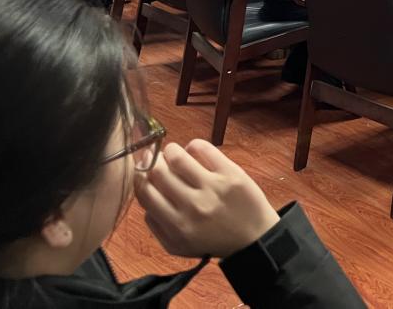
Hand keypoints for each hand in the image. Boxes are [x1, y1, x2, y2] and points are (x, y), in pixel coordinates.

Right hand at [134, 140, 280, 258]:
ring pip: (178, 156)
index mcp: (177, 226)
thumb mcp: (178, 246)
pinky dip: (193, 145)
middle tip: (155, 158)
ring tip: (173, 153)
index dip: (138, 176)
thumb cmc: (212, 240)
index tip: (141, 170)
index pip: (145, 192)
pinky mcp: (231, 173)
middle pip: (157, 172)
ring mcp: (213, 188)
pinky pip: (204, 148)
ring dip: (170, 151)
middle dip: (152, 161)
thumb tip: (145, 197)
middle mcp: (192, 206)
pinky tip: (193, 152)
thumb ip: (156, 226)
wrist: (254, 238)